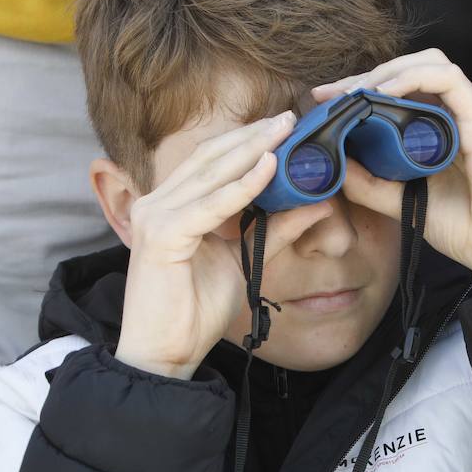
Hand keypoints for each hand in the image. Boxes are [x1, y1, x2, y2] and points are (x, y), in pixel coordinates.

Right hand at [114, 113, 332, 379]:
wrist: (164, 355)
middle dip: (253, 134)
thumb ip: (273, 231)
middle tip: (292, 116)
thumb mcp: (243, 262)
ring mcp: (155, 216)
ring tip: (286, 131)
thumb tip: (316, 204)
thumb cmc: (194, 312)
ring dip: (252, 149)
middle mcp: (157, 203)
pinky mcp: (162, 236)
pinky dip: (242, 186)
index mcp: (171, 205)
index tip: (286, 125)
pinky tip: (270, 168)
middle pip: (210, 156)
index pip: (211, 160)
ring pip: (210, 173)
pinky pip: (210, 205)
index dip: (248, 139)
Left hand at [312, 49, 471, 287]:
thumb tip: (333, 165)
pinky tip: (383, 94)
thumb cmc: (470, 230)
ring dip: (386, 71)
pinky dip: (413, 77)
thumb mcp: (405, 203)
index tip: (325, 102)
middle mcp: (460, 113)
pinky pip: (448, 79)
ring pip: (430, 62)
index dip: (361, 88)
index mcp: (443, 128)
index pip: (401, 88)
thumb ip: (371, 185)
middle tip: (330, 94)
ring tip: (354, 93)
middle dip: (366, 75)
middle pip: (411, 67)